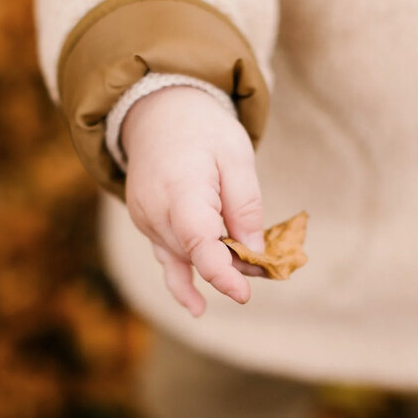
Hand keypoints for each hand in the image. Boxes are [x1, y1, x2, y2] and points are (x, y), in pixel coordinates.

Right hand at [121, 85, 265, 316]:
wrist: (158, 111)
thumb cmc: (203, 130)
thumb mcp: (236, 155)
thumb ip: (245, 205)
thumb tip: (254, 252)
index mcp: (180, 190)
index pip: (198, 242)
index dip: (222, 272)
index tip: (244, 293)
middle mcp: (155, 210)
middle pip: (197, 254)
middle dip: (235, 265)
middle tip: (272, 265)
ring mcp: (146, 219)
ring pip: (186, 257)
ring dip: (218, 265)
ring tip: (250, 271)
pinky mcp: (145, 223)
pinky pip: (166, 257)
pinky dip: (182, 280)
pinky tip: (197, 307)